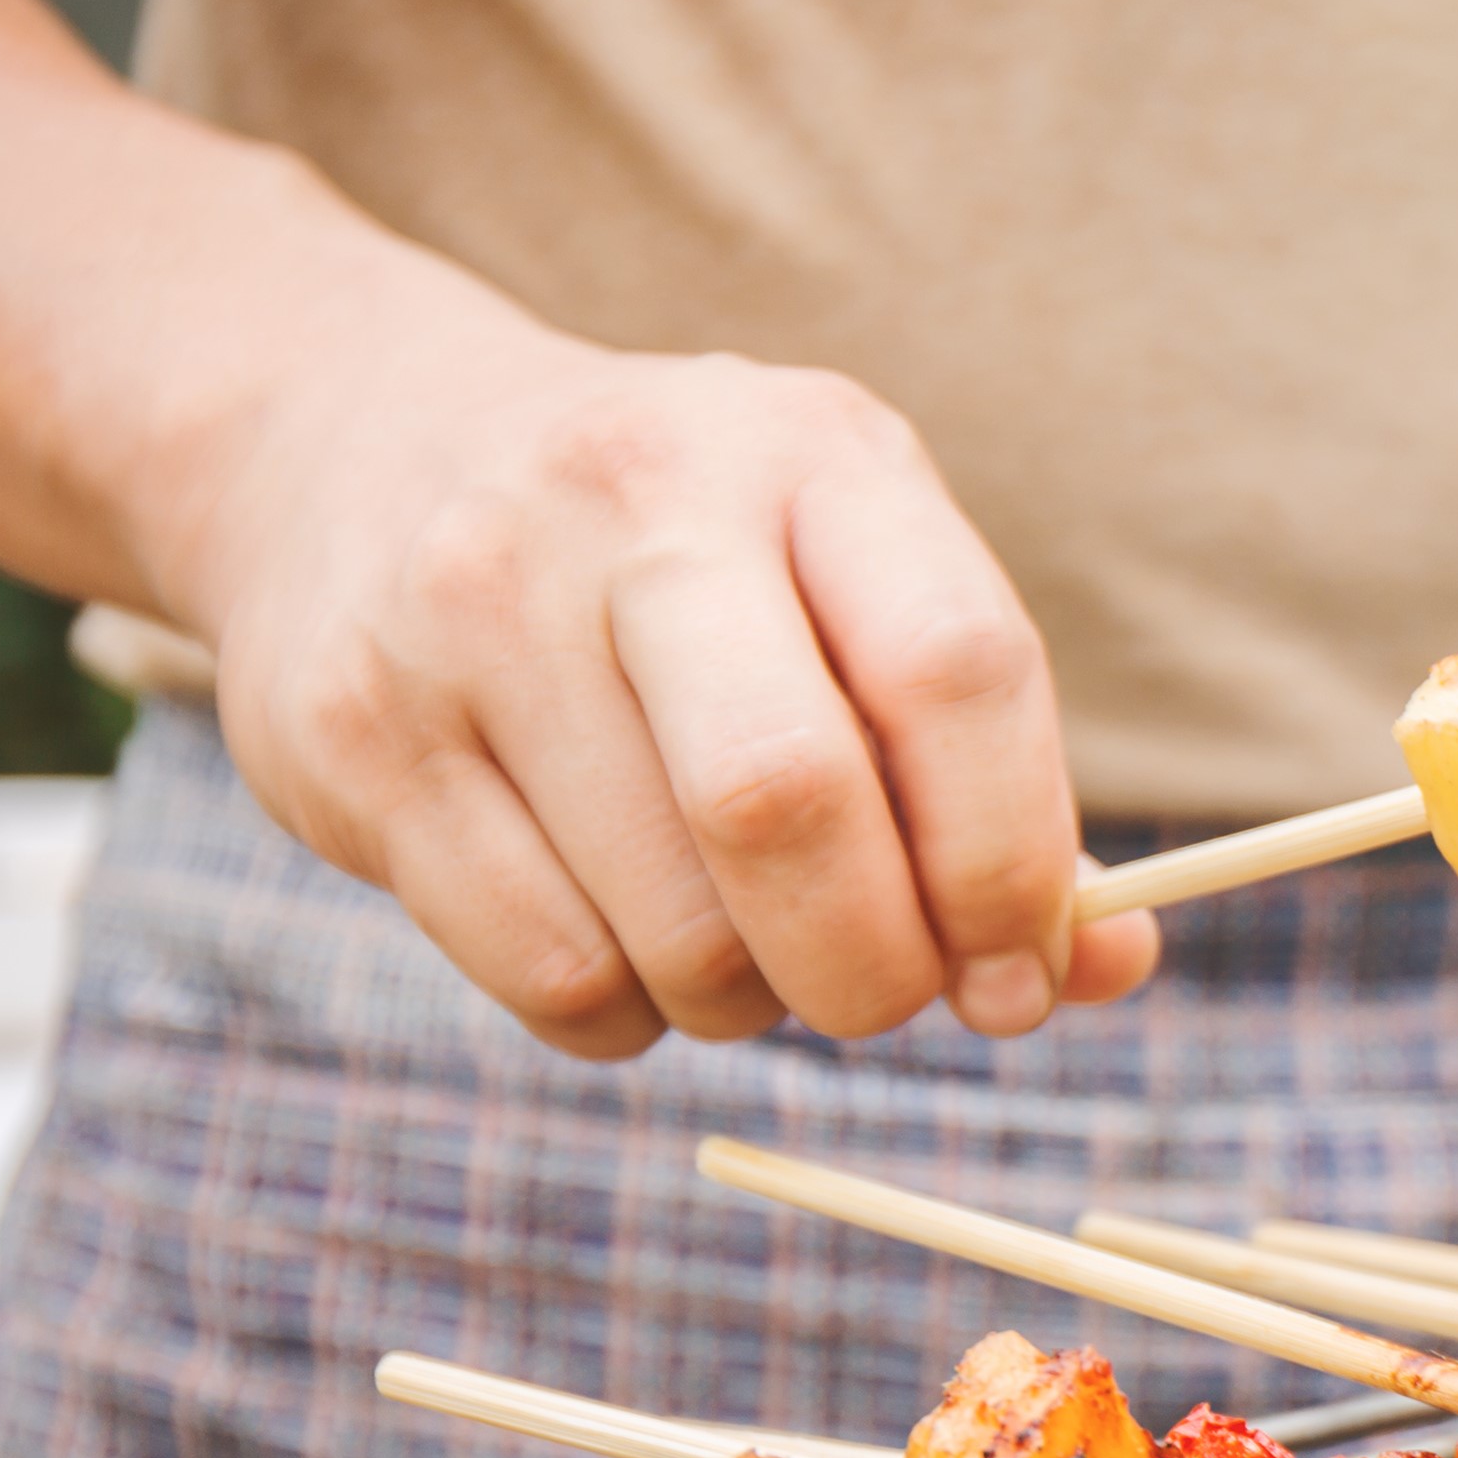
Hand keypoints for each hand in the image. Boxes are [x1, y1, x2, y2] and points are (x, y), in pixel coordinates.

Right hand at [151, 291, 1161, 1056]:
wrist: (351, 442)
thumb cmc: (683, 555)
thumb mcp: (849, 578)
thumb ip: (986, 764)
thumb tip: (1106, 970)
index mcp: (811, 453)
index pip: (956, 669)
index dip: (1009, 863)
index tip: (1022, 976)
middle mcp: (633, 505)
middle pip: (787, 804)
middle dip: (873, 968)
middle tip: (883, 999)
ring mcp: (471, 612)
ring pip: (672, 929)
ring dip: (745, 1001)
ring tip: (733, 937)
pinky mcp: (355, 736)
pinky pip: (551, 977)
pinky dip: (626, 1016)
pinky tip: (620, 936)